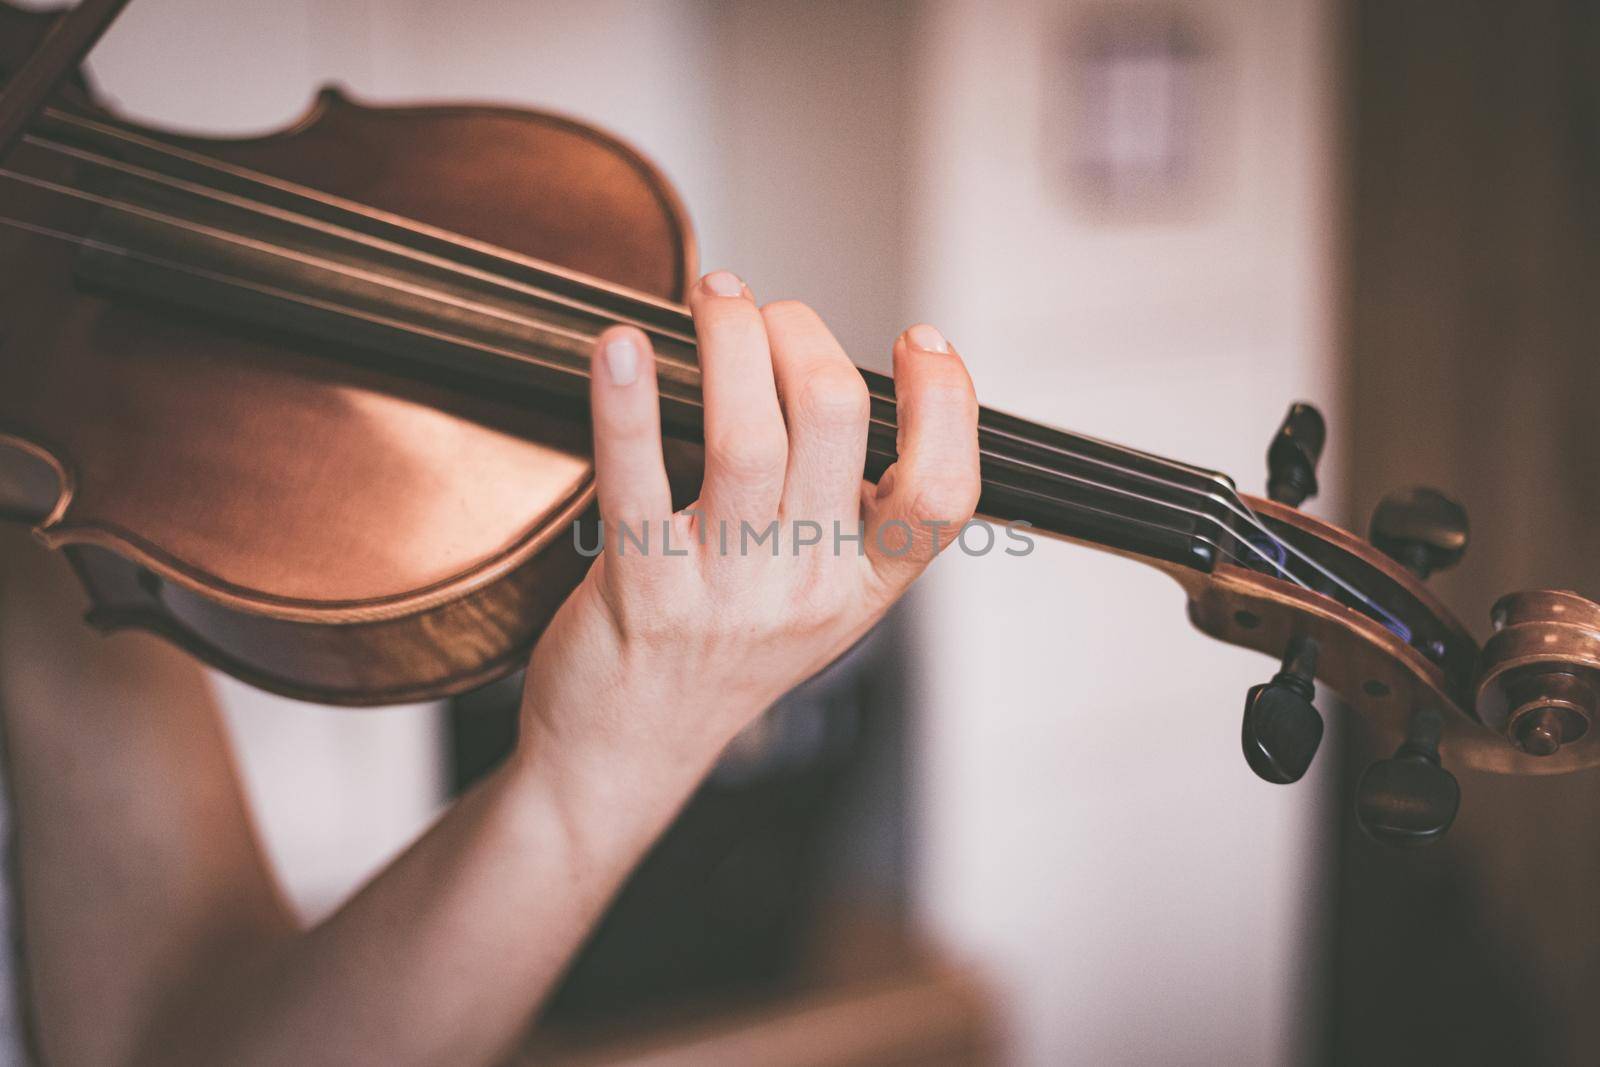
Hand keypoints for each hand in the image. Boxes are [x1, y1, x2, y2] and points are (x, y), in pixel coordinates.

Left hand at [518, 270, 979, 792]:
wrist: (630, 749)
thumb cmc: (721, 653)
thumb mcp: (816, 596)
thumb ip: (843, 506)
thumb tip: (831, 370)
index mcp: (866, 584)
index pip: (944, 493)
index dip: (947, 400)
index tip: (917, 338)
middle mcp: (808, 588)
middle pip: (834, 423)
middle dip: (800, 333)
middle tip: (762, 307)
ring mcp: (725, 592)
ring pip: (747, 438)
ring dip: (730, 340)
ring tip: (714, 294)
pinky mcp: (641, 590)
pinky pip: (637, 481)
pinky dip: (628, 405)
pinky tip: (623, 347)